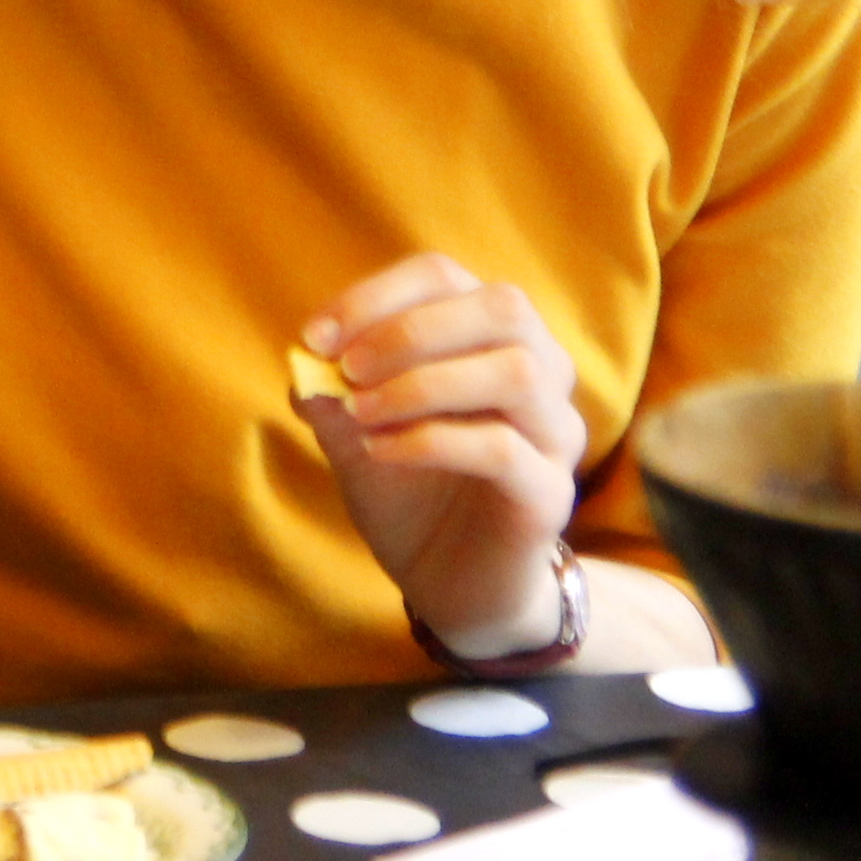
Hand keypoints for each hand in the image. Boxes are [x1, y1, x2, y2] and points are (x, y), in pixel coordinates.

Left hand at [298, 253, 585, 656]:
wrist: (449, 582)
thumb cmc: (408, 491)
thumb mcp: (354, 434)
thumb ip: (331, 392)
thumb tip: (304, 357)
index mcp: (491, 338)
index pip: (444, 277)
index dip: (375, 297)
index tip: (315, 337)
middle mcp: (542, 372)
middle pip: (504, 308)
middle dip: (412, 329)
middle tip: (348, 367)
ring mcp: (556, 433)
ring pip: (517, 373)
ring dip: (423, 384)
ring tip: (362, 414)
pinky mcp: (551, 493)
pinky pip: (503, 449)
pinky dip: (430, 441)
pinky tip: (380, 453)